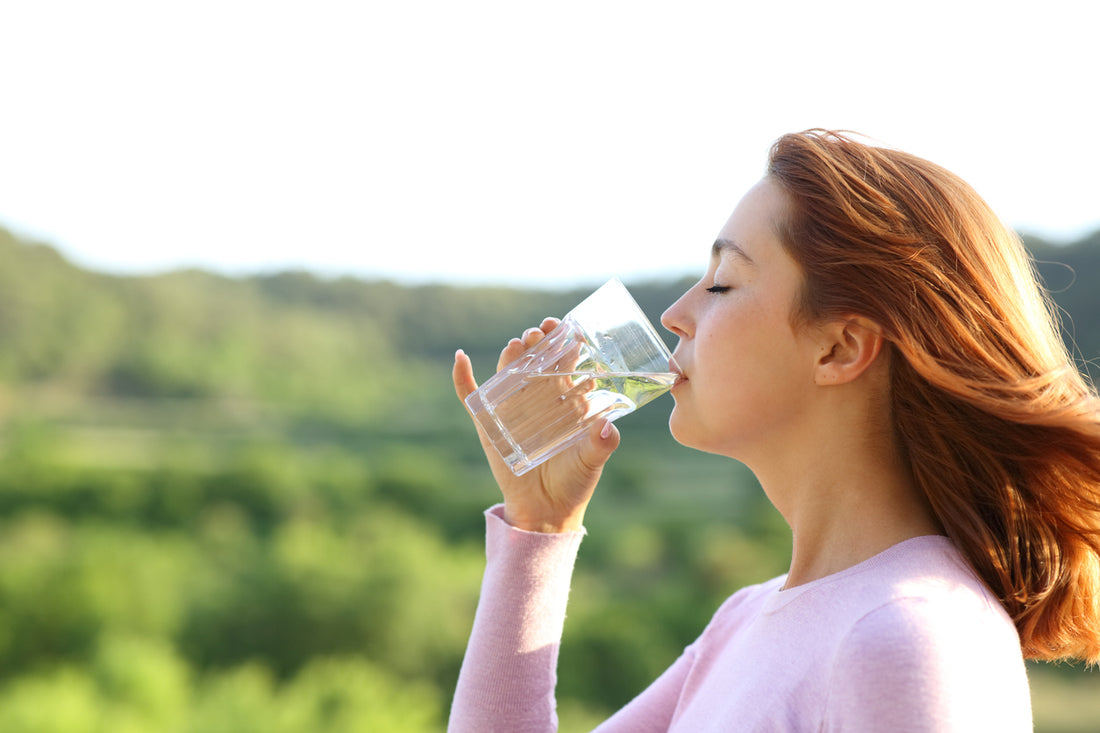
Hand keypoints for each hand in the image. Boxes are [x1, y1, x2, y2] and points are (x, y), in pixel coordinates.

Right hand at [453, 317, 619, 532]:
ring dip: (510, 353)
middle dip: (538, 340)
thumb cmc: (573, 482)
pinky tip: (460, 358)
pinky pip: (471, 395)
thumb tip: (607, 427)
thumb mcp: (590, 462)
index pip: (565, 360)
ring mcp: (512, 407)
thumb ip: (601, 444)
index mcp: (566, 399)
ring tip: (518, 344)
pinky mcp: (488, 423)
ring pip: (508, 371)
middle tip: (540, 331)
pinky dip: (462, 377)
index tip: (567, 327)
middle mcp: (539, 397)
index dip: (564, 340)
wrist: (545, 511)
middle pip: (536, 358)